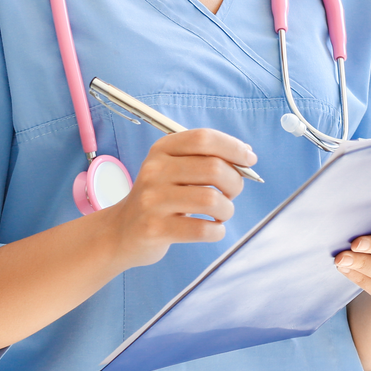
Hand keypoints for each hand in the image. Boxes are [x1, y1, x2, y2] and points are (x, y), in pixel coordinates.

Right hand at [104, 128, 257, 268]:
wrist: (120, 232)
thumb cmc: (159, 197)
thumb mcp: (174, 169)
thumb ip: (205, 158)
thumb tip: (247, 154)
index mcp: (162, 149)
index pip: (204, 139)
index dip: (233, 147)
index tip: (250, 159)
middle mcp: (155, 170)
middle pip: (212, 168)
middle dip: (235, 182)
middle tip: (233, 192)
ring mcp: (152, 200)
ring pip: (210, 200)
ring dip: (227, 209)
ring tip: (223, 213)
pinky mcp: (154, 229)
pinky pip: (201, 229)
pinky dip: (217, 231)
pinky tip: (214, 229)